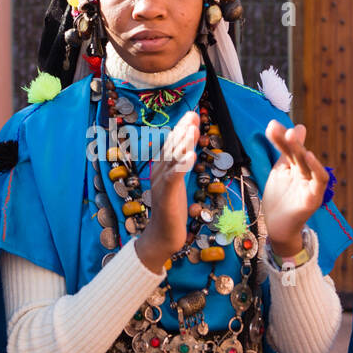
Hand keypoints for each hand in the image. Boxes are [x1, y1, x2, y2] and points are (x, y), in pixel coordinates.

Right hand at [134, 110, 198, 273]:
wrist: (161, 237)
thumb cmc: (171, 211)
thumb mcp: (176, 185)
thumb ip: (179, 168)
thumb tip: (186, 152)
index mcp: (162, 169)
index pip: (172, 145)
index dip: (181, 130)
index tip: (191, 116)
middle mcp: (159, 173)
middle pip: (171, 148)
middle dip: (183, 131)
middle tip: (192, 115)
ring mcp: (162, 183)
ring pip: (173, 160)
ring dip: (183, 143)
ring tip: (192, 129)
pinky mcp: (167, 196)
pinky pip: (175, 178)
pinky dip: (182, 166)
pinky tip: (191, 155)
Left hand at [261, 120, 327, 255]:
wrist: (277, 227)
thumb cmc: (279, 199)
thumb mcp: (279, 171)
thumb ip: (285, 151)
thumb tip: (296, 126)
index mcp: (296, 166)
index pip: (288, 149)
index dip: (280, 138)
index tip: (272, 125)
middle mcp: (305, 173)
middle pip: (298, 154)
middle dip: (290, 141)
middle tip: (281, 128)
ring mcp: (310, 185)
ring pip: (307, 163)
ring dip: (300, 149)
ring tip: (292, 136)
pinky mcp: (314, 198)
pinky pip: (320, 180)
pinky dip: (316, 167)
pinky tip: (309, 156)